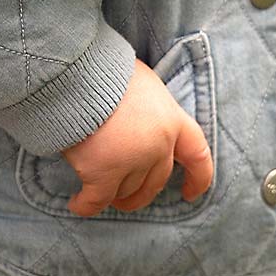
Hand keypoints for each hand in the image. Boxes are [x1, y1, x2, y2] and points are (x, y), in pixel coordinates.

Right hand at [62, 59, 214, 216]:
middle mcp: (159, 144)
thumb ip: (150, 109)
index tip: (189, 194)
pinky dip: (85, 205)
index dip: (198, 179)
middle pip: (156, 182)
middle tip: (123, 197)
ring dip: (110, 193)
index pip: (197, 155)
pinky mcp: (103, 173)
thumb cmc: (107, 70)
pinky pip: (96, 200)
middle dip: (140, 194)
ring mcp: (132, 161)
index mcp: (173, 119)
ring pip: (125, 191)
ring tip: (93, 187)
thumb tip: (139, 121)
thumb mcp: (144, 83)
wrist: (78, 72)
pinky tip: (77, 203)